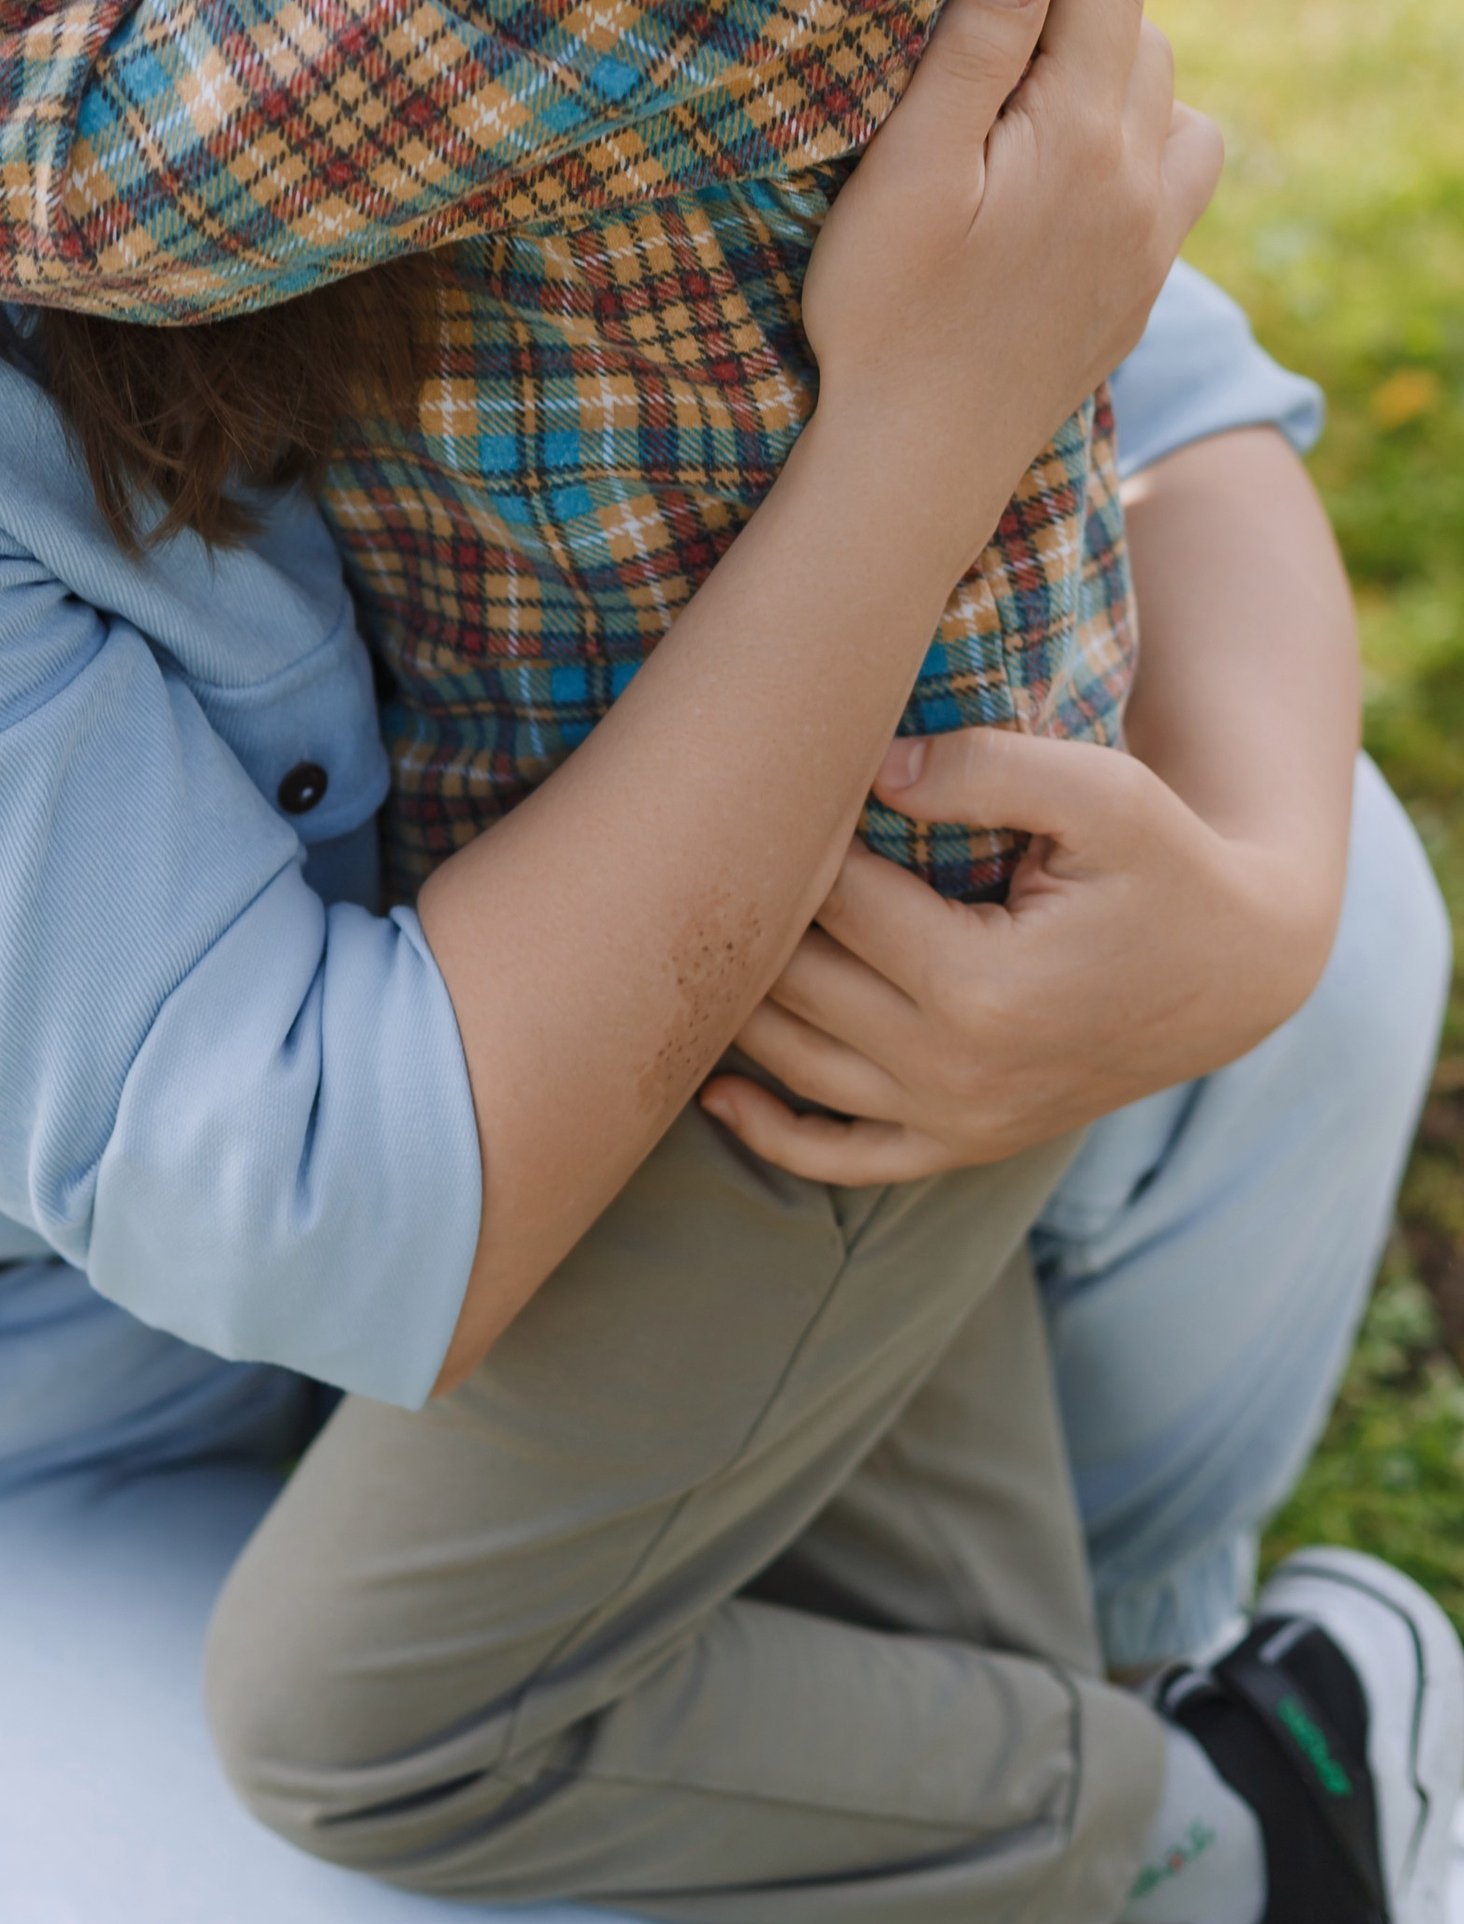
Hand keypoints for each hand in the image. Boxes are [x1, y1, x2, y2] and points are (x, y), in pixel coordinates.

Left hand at [699, 725, 1337, 1185]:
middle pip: (796, 981)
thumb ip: (987, 767)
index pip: (834, 900)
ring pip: (794, 1064)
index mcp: (983, 987)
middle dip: (746, 912)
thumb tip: (870, 766)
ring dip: (733, 1006)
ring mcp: (956, 1120)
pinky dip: (771, 1133)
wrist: (1236, 968)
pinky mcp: (963, 1145)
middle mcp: (957, 1071)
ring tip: (686, 936)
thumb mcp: (1105, 793)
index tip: (756, 781)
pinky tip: (718, 1093)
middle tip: (696, 846)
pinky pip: (843, 1158)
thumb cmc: (1166, 864)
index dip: (788, 834)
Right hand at [803, 0, 1220, 470]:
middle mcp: (1138, 182)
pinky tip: (1090, 150)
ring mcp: (1148, 242)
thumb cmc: (887, 312)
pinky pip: (1178, 180)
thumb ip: (973, 56)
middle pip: (1145, 37)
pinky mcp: (1138, 290)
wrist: (922, 460)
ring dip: (1130, 57)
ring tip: (1060, 47)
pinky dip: (1147, 134)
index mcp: (1080, 137)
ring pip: (1175, 106)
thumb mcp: (908, 173)